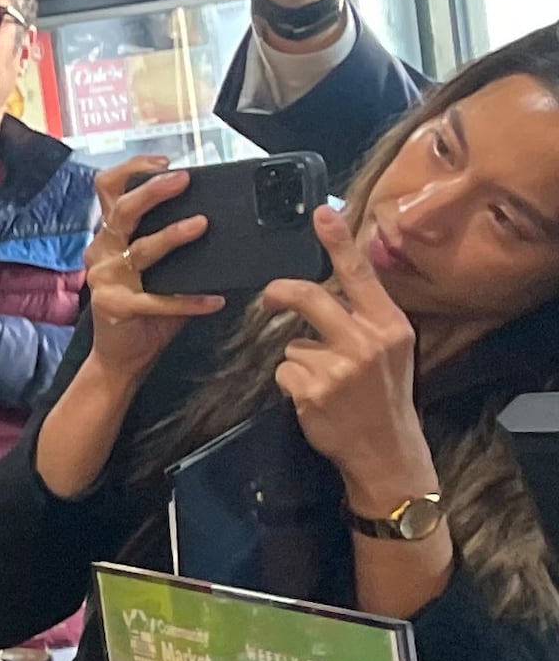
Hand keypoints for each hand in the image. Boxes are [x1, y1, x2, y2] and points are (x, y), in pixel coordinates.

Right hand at [74, 156, 222, 386]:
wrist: (122, 356)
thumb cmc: (145, 308)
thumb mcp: (157, 268)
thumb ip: (174, 242)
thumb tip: (221, 216)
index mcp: (110, 235)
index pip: (108, 189)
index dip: (132, 169)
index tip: (165, 162)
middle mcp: (102, 251)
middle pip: (121, 210)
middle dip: (153, 191)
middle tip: (184, 180)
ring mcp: (105, 278)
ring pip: (140, 248)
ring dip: (172, 235)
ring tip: (202, 225)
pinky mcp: (115, 306)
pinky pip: (157, 299)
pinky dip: (188, 300)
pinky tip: (214, 301)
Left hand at [267, 206, 434, 507]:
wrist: (386, 449)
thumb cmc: (383, 394)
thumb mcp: (389, 350)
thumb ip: (364, 317)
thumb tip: (331, 282)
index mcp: (389, 325)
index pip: (360, 275)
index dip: (338, 242)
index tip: (321, 212)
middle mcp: (367, 341)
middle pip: (309, 297)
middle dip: (281, 292)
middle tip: (270, 296)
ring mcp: (340, 367)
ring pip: (292, 342)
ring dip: (298, 360)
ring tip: (325, 382)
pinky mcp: (313, 390)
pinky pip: (284, 371)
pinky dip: (291, 382)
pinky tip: (314, 398)